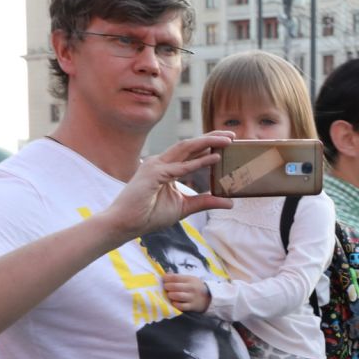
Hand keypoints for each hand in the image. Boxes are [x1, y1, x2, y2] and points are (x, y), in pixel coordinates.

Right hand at [96, 134, 232, 240]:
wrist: (126, 224)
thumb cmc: (150, 214)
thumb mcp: (185, 207)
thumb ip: (206, 201)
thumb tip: (230, 202)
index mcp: (167, 167)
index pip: (191, 152)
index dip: (210, 145)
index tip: (230, 142)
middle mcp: (161, 162)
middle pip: (190, 145)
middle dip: (212, 138)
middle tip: (233, 135)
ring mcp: (155, 166)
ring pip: (185, 148)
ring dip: (207, 143)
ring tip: (227, 141)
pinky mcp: (153, 174)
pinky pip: (180, 167)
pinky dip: (198, 162)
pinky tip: (214, 158)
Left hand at [161, 273, 210, 312]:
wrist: (210, 298)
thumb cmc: (195, 287)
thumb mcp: (190, 279)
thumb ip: (178, 277)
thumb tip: (165, 275)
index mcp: (190, 279)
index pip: (175, 277)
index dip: (167, 278)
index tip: (164, 280)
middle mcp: (192, 288)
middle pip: (175, 286)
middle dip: (167, 287)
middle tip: (166, 288)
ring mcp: (192, 297)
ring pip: (177, 296)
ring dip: (170, 295)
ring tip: (170, 295)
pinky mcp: (192, 306)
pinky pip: (181, 306)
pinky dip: (175, 304)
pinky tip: (174, 302)